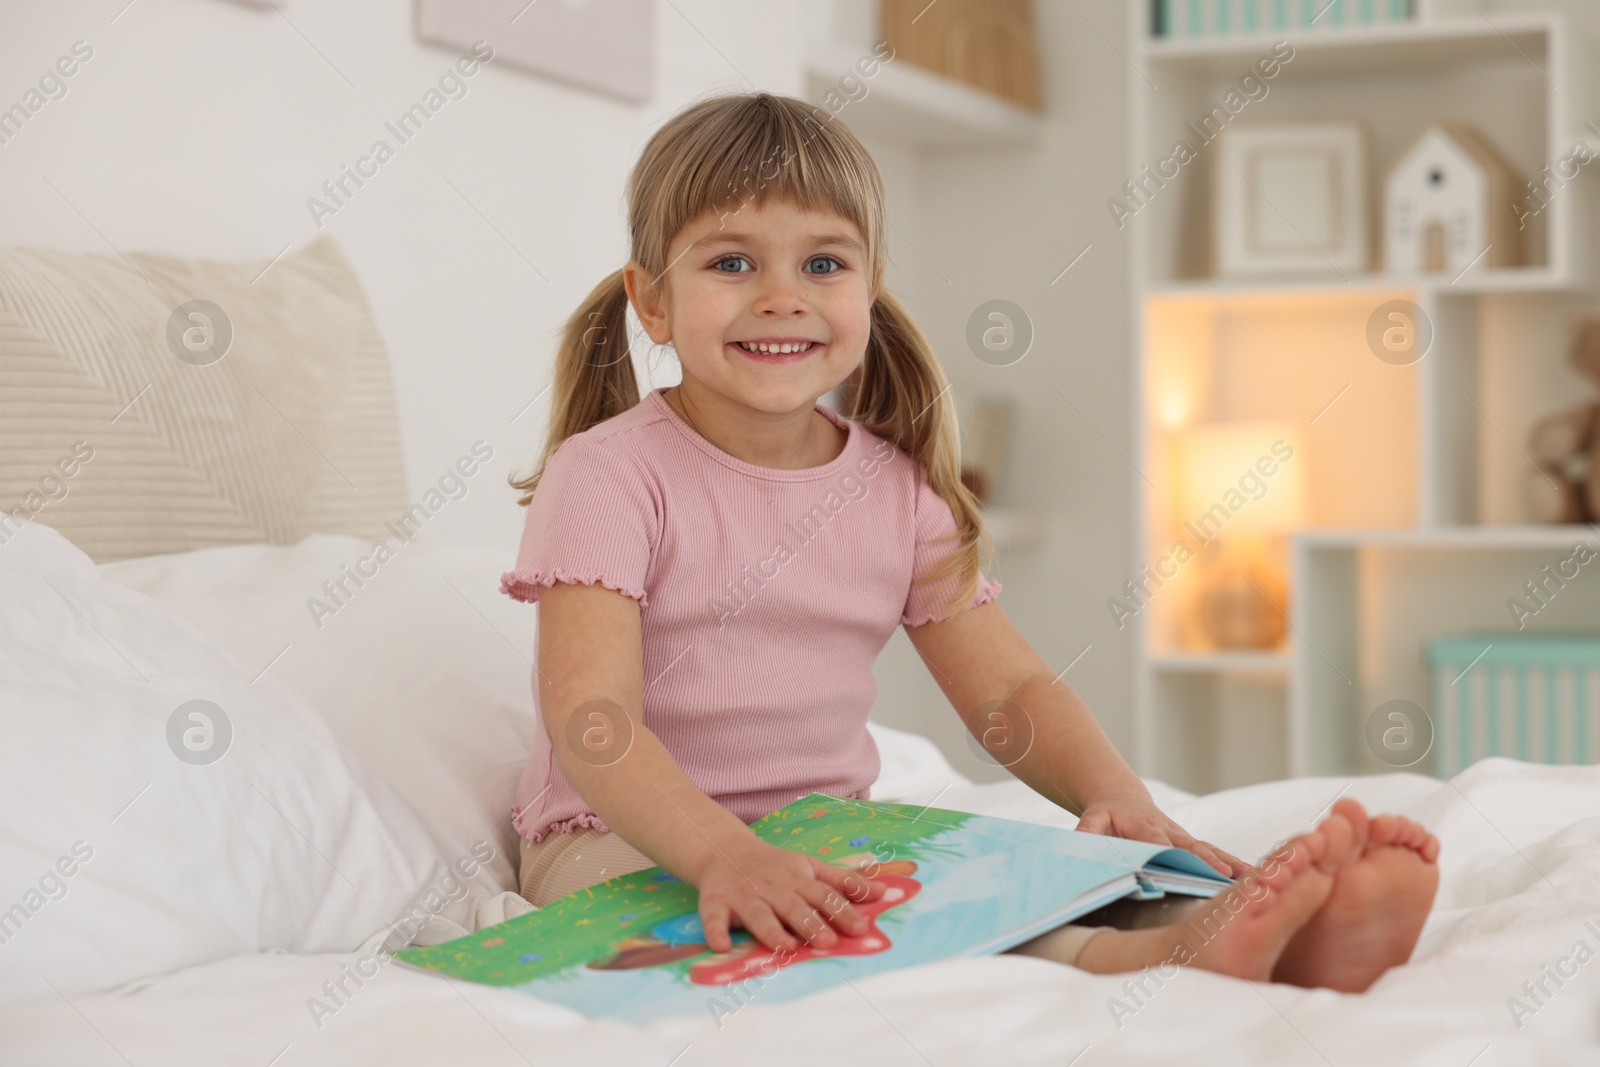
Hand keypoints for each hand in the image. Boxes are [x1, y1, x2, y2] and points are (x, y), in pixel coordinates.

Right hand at [691, 836, 886, 953]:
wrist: (724, 849)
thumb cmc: (775, 866)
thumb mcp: (811, 867)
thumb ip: (844, 881)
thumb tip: (884, 892)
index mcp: (798, 879)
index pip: (824, 895)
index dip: (843, 911)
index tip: (861, 930)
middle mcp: (773, 887)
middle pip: (794, 906)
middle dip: (811, 924)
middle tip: (828, 942)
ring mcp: (743, 895)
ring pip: (759, 914)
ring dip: (771, 930)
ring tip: (785, 947)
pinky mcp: (715, 901)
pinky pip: (713, 917)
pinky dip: (715, 931)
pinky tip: (721, 946)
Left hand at [1075, 790, 1246, 878]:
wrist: (1122, 797)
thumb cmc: (1106, 814)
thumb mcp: (1092, 818)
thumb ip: (1087, 831)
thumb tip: (1079, 845)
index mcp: (1143, 825)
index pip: (1158, 842)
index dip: (1173, 853)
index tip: (1187, 864)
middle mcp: (1168, 831)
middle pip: (1190, 847)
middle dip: (1208, 862)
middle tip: (1227, 876)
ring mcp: (1183, 838)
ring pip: (1209, 850)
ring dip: (1229, 864)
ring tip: (1253, 879)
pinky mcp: (1191, 844)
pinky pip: (1215, 854)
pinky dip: (1233, 865)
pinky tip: (1254, 878)